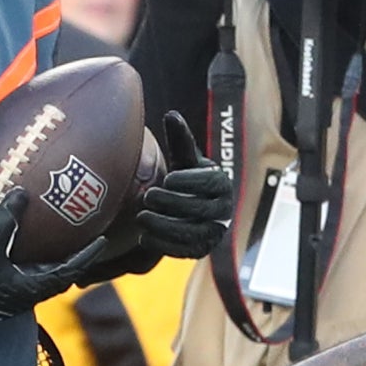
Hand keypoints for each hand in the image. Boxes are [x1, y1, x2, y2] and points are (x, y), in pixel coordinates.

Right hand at [0, 190, 111, 329]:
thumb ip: (5, 222)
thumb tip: (21, 194)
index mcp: (39, 285)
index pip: (74, 268)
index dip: (90, 253)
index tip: (104, 240)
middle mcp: (36, 291)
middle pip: (67, 272)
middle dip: (80, 257)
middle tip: (89, 237)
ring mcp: (24, 292)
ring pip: (50, 273)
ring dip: (60, 258)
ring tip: (66, 240)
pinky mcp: (11, 291)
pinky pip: (33, 272)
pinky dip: (40, 259)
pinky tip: (31, 247)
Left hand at [132, 113, 233, 261]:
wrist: (187, 208)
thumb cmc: (185, 179)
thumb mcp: (183, 159)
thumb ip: (179, 139)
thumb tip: (171, 115)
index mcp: (221, 184)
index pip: (211, 183)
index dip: (190, 181)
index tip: (167, 178)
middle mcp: (223, 210)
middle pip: (201, 208)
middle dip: (172, 203)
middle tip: (147, 196)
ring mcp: (214, 232)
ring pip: (193, 232)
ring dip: (165, 226)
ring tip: (141, 216)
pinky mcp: (201, 250)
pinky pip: (185, 250)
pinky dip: (164, 244)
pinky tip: (144, 236)